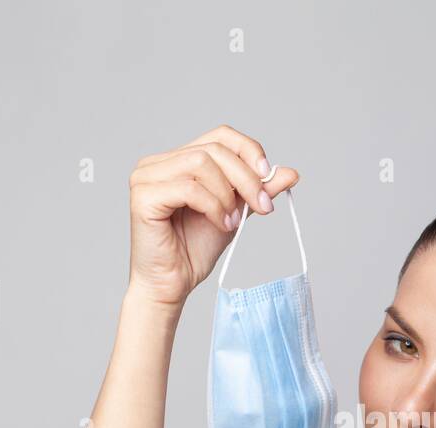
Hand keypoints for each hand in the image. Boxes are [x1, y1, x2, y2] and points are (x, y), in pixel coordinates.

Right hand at [125, 125, 299, 307]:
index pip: (219, 136)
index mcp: (178, 160)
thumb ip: (257, 191)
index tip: (269, 176)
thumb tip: (292, 173)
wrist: (172, 284)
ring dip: (227, 194)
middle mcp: (158, 163)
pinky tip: (221, 224)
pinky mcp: (143, 196)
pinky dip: (213, 206)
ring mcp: (146, 177)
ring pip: (201, 163)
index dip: (248, 151)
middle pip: (214, 150)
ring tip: (232, 222)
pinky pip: (189, 188)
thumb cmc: (194, 250)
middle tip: (263, 206)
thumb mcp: (235, 213)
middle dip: (246, 178)